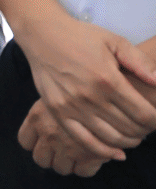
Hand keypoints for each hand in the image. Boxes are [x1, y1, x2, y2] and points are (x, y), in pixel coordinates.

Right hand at [19, 13, 155, 161]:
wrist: (42, 34)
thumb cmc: (81, 37)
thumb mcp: (115, 42)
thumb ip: (140, 62)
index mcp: (108, 79)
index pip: (143, 114)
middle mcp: (91, 96)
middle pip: (130, 129)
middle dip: (145, 131)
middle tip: (145, 125)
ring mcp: (73, 106)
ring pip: (111, 138)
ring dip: (129, 142)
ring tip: (134, 135)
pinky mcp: (58, 112)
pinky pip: (84, 141)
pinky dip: (104, 152)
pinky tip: (116, 153)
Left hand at [19, 99, 111, 176]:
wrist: (109, 96)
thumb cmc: (83, 90)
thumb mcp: (59, 95)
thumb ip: (52, 112)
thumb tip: (46, 129)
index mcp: (36, 117)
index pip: (25, 141)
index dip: (36, 144)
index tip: (45, 142)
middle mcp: (47, 133)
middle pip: (41, 159)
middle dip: (52, 157)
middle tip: (64, 151)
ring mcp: (66, 147)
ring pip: (60, 168)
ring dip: (69, 164)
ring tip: (79, 154)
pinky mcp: (88, 156)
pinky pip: (82, 172)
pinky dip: (87, 167)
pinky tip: (93, 157)